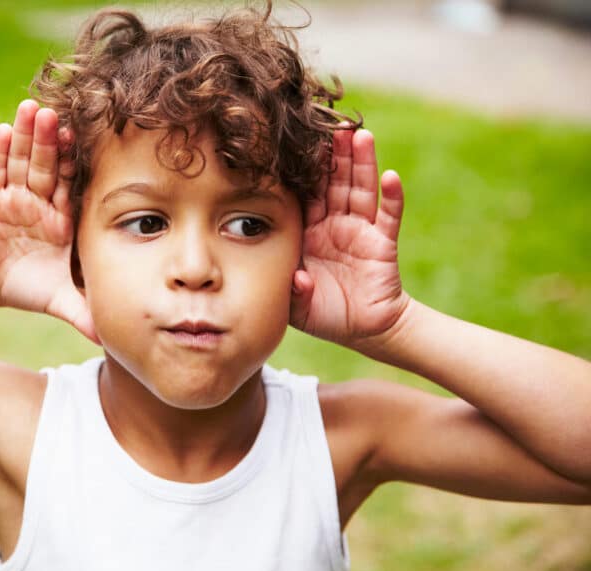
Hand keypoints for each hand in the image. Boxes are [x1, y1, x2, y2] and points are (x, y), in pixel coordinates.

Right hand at [0, 100, 96, 342]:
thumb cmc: (28, 286)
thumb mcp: (59, 300)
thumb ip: (85, 313)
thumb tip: (115, 340)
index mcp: (62, 217)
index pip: (71, 184)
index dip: (76, 163)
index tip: (85, 139)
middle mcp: (40, 200)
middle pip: (47, 165)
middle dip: (51, 141)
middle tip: (57, 114)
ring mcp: (14, 196)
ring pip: (21, 161)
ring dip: (25, 136)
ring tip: (30, 110)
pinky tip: (2, 130)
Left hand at [290, 128, 409, 348]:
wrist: (363, 330)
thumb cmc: (324, 313)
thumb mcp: (298, 305)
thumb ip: (294, 291)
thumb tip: (298, 278)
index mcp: (309, 232)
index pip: (305, 195)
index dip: (303, 172)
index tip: (295, 144)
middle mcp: (334, 224)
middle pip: (334, 182)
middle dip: (333, 155)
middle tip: (331, 125)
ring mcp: (360, 230)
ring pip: (361, 190)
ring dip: (362, 164)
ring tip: (360, 135)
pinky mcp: (383, 242)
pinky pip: (389, 216)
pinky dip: (392, 197)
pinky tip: (391, 178)